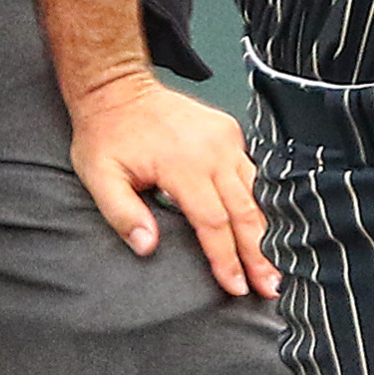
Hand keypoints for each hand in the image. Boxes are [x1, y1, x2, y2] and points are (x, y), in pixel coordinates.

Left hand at [67, 72, 278, 301]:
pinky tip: (266, 227)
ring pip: (255, 193)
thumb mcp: (99, 176)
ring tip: (274, 266)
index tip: (236, 287)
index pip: (213, 222)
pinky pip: (252, 172)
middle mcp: (213, 149)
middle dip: (258, 254)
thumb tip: (148, 247)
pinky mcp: (230, 131)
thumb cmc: (106, 134)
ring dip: (265, 231)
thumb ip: (123, 213)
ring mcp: (226, 138)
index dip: (226, 259)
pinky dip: (260, 201)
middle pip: (244, 212)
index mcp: (183, 163)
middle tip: (270, 288)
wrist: (117, 86)